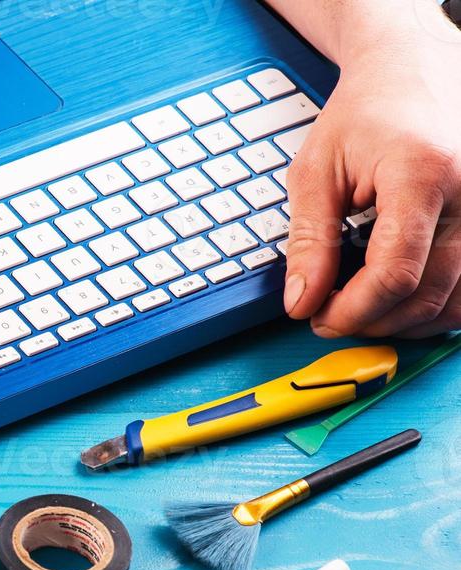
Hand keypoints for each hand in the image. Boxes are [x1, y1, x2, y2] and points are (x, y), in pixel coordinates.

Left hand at [284, 11, 460, 337]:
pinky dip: (435, 307)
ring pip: (455, 301)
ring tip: (357, 309)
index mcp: (422, 175)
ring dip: (403, 322)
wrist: (414, 70)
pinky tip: (398, 301)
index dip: (352, 310)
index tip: (315, 317)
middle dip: (371, 320)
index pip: (395, 273)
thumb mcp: (317, 171)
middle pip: (427, 293)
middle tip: (327, 317)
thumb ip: (309, 241)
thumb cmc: (365, 113)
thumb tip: (300, 302)